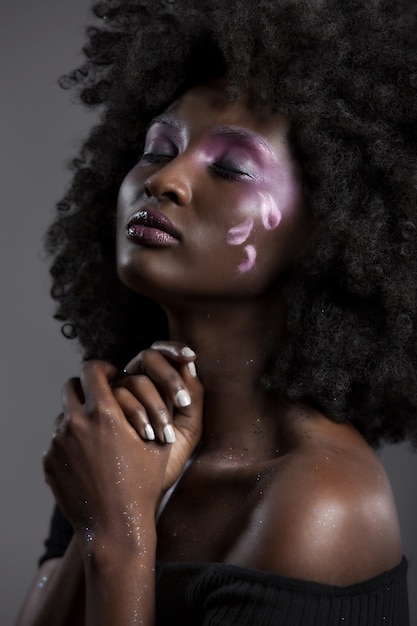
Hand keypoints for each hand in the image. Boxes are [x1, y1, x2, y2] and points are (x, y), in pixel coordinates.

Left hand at [43, 343, 202, 546]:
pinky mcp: (49, 462)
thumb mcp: (157, 442)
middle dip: (86, 387)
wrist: (116, 527)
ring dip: (78, 414)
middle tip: (102, 397)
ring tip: (97, 429)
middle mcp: (76, 423)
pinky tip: (88, 457)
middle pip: (71, 385)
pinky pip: (56, 440)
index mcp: (104, 414)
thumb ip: (150, 407)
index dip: (103, 368)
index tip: (111, 375)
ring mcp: (58, 443)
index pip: (93, 369)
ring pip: (62, 413)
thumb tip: (150, 382)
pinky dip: (70, 441)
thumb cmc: (144, 484)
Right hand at [112, 340, 202, 490]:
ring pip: (132, 381)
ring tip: (168, 434)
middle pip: (146, 358)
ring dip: (155, 404)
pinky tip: (148, 436)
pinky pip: (114, 399)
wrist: (147, 490)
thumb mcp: (189, 427)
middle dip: (167, 377)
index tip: (190, 357)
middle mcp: (134, 383)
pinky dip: (136, 414)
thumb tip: (190, 364)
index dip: (174, 349)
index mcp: (157, 381)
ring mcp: (115, 396)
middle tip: (183, 402)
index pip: (162, 353)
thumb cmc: (171, 458)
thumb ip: (192, 395)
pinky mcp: (100, 414)